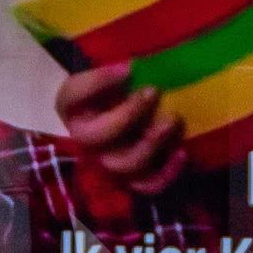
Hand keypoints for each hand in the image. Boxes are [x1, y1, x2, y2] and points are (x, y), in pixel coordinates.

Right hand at [51, 60, 186, 193]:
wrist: (128, 111)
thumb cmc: (118, 89)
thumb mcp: (112, 74)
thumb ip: (114, 71)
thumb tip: (129, 69)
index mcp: (74, 110)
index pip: (71, 96)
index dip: (98, 82)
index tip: (128, 67)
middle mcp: (87, 141)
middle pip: (97, 137)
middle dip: (128, 114)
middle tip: (153, 91)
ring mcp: (110, 163)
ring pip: (125, 165)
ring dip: (151, 144)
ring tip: (173, 120)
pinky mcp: (133, 178)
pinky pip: (147, 185)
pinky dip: (166, 173)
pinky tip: (181, 152)